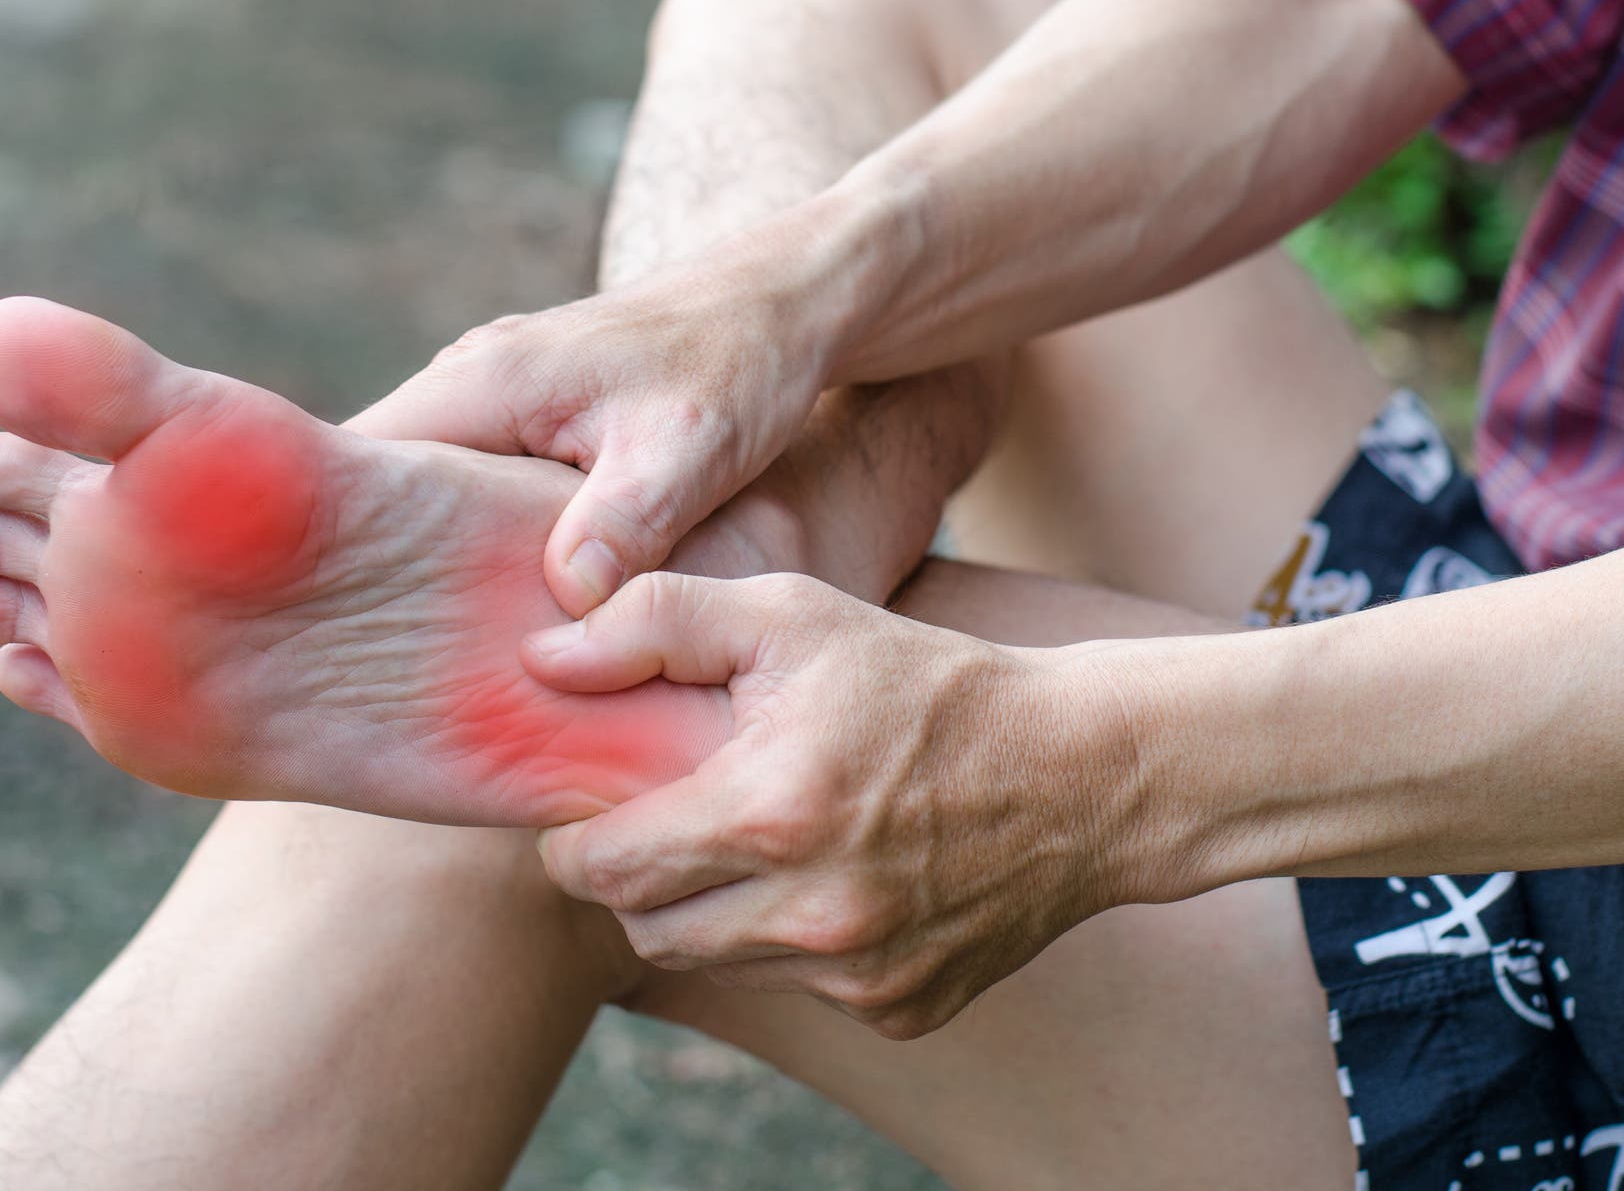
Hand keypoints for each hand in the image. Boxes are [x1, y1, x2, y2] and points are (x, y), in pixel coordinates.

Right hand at [352, 250, 839, 616]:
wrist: (795, 300)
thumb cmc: (748, 362)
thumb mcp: (689, 448)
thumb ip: (625, 522)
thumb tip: (565, 603)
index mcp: (483, 382)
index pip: (354, 467)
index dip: (326, 548)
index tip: (322, 629)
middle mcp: (471, 382)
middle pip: (382, 492)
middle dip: (373, 573)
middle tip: (373, 670)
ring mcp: (498, 398)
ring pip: (430, 497)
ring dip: (429, 566)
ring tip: (426, 659)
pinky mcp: (534, 419)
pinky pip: (478, 493)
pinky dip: (479, 548)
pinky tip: (502, 617)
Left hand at [519, 572, 1141, 1038]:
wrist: (1081, 772)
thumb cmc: (924, 680)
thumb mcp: (794, 613)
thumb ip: (656, 621)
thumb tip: (543, 658)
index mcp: (772, 812)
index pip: (601, 869)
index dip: (574, 842)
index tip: (589, 811)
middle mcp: (811, 915)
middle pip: (645, 931)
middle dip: (636, 879)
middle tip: (662, 822)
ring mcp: (857, 976)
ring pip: (716, 964)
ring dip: (711, 911)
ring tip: (754, 838)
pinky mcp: (898, 1010)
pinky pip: (795, 991)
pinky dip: (789, 944)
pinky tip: (831, 878)